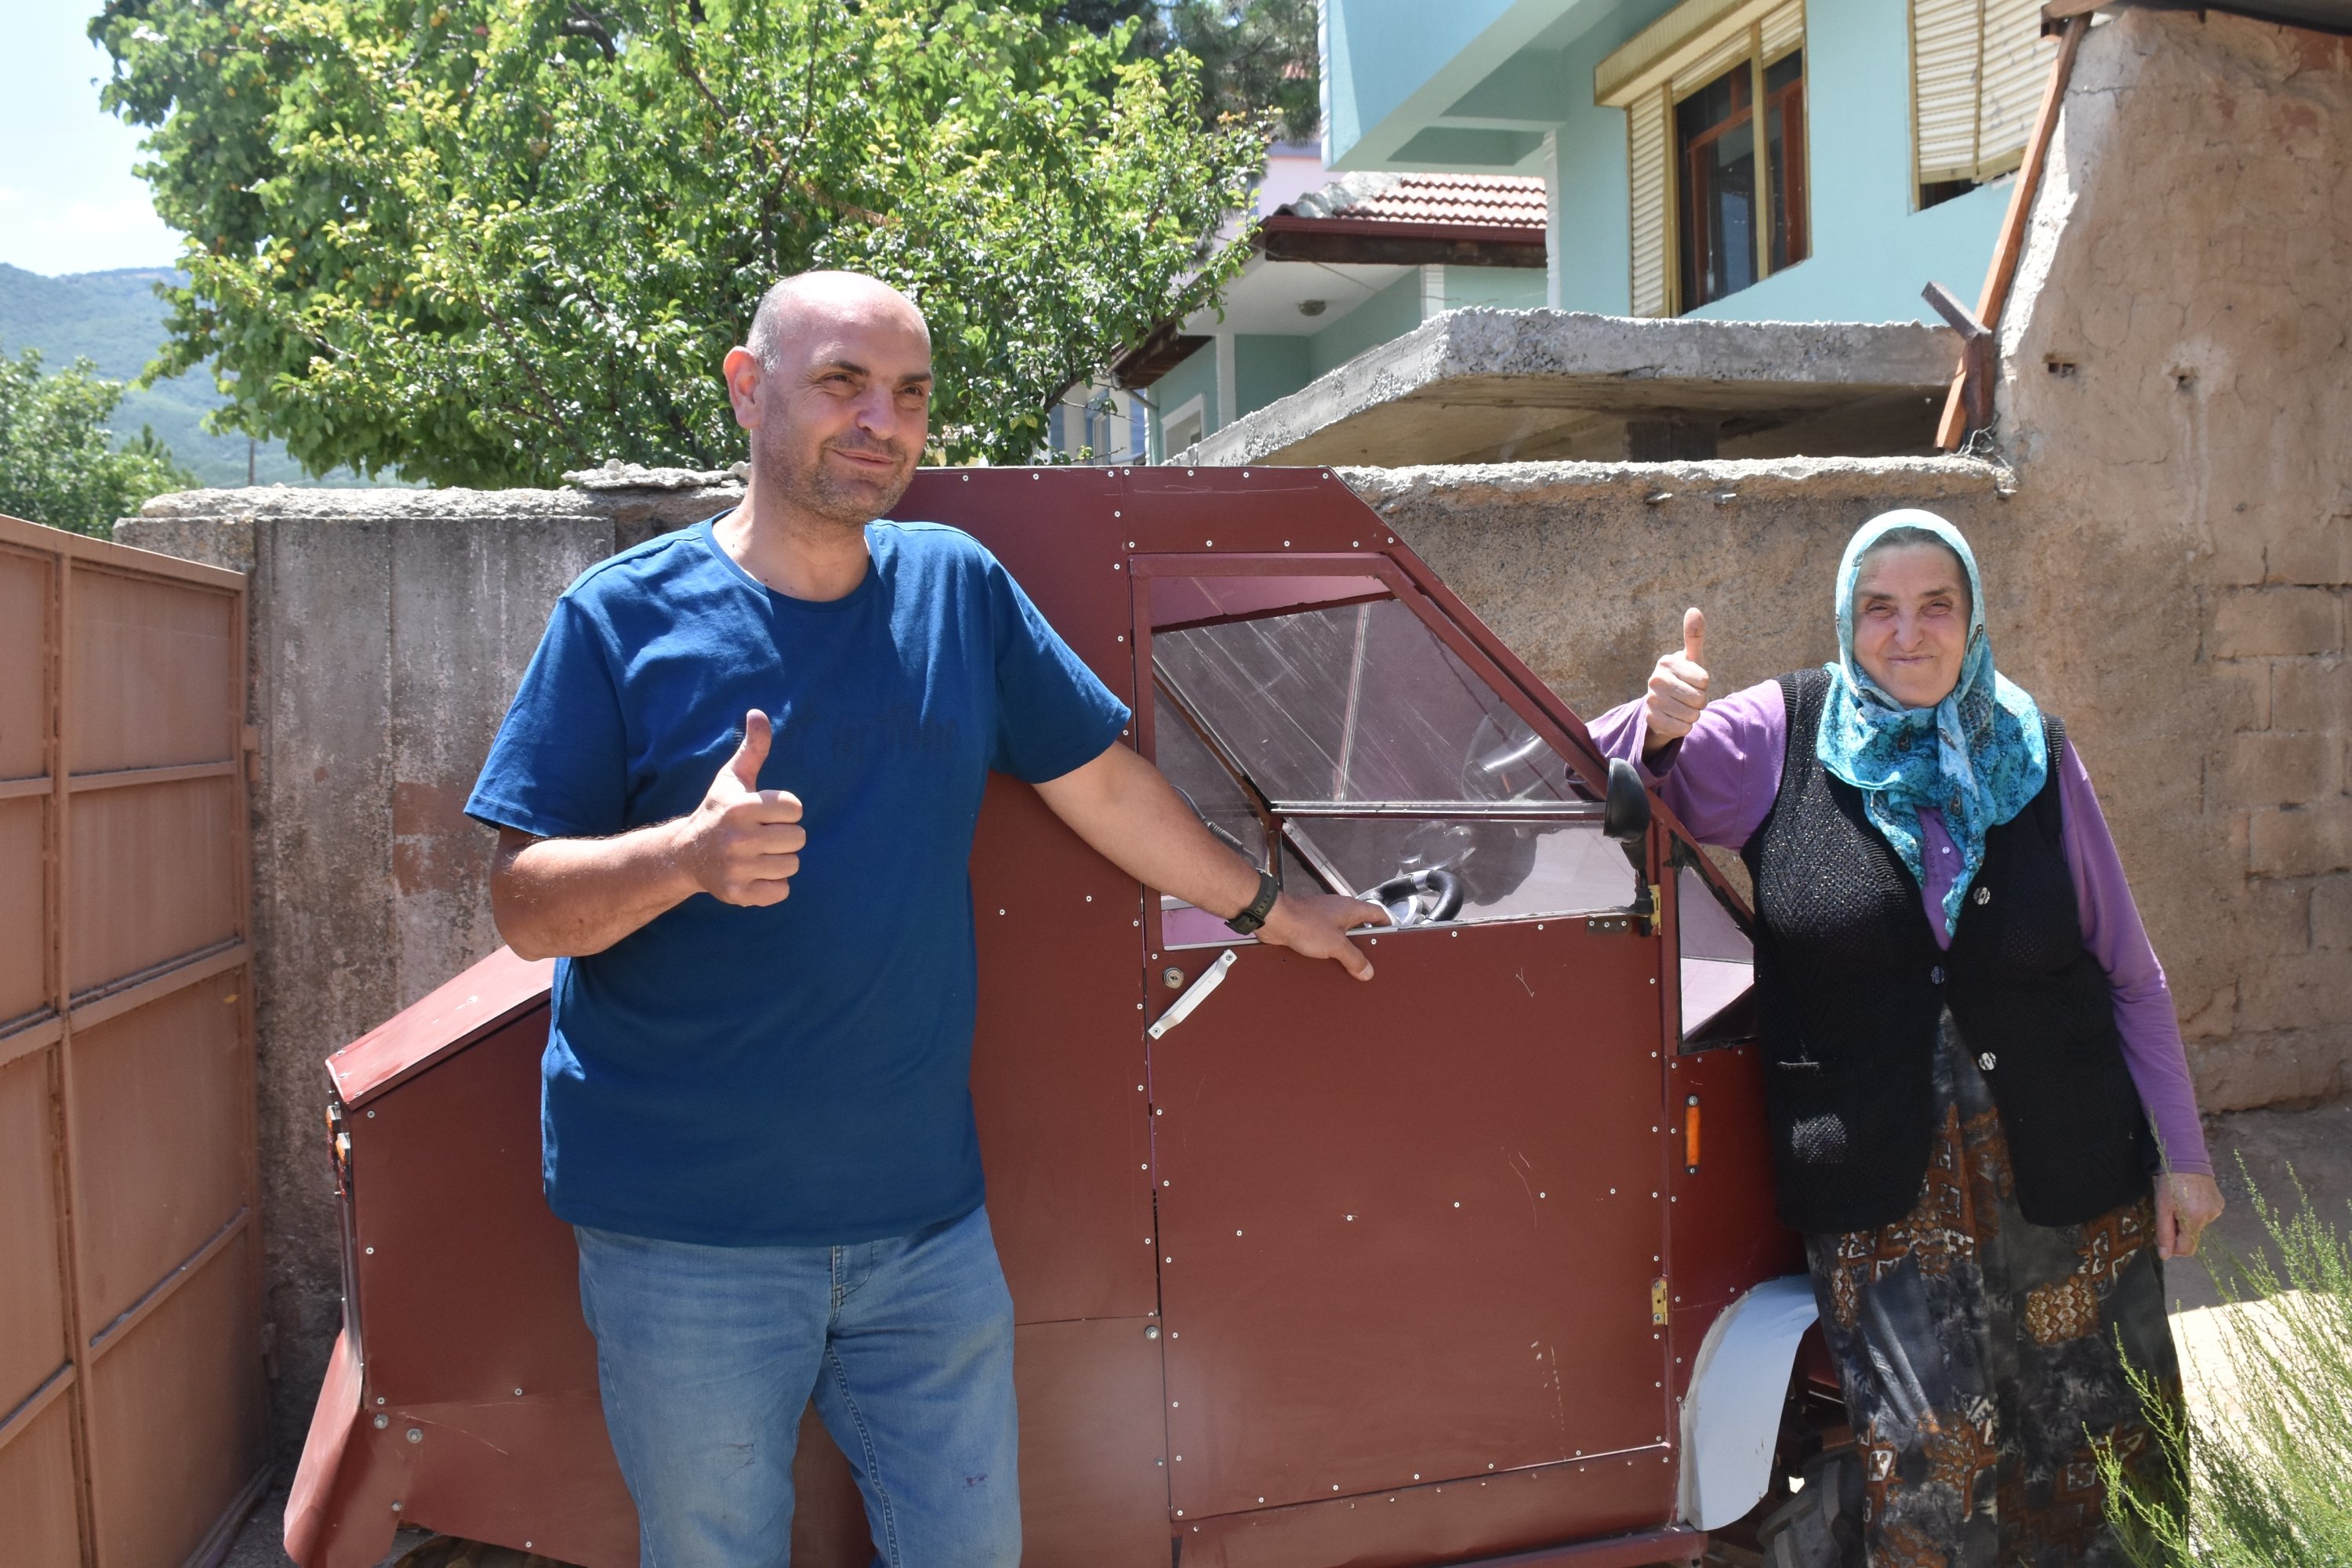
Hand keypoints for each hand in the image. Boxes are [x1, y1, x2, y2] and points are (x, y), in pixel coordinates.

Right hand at [673, 710, 806, 906]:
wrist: (686, 854)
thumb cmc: (719, 811)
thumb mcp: (733, 778)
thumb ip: (753, 748)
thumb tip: (758, 712)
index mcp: (742, 807)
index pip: (796, 808)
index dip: (785, 810)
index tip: (766, 813)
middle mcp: (738, 838)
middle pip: (798, 838)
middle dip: (785, 836)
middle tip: (763, 835)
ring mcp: (737, 867)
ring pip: (792, 865)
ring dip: (780, 860)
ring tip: (758, 854)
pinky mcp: (738, 893)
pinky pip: (781, 892)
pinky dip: (773, 886)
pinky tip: (755, 874)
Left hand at [1256, 890, 1391, 980]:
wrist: (1275, 920)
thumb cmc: (1304, 923)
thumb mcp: (1336, 945)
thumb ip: (1354, 958)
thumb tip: (1367, 971)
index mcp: (1351, 909)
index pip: (1378, 913)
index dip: (1387, 924)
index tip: (1392, 938)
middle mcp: (1339, 911)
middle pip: (1361, 925)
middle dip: (1365, 942)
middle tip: (1371, 958)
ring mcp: (1324, 918)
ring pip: (1342, 933)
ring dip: (1346, 948)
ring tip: (1351, 965)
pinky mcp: (1310, 926)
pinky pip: (1327, 939)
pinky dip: (1330, 949)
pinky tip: (1330, 963)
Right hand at [1644, 607, 1709, 754]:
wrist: (1665, 703)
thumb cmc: (1684, 677)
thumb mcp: (1692, 657)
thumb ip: (1694, 635)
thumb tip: (1694, 610)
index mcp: (1666, 662)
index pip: (1704, 680)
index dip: (1704, 684)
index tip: (1693, 681)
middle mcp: (1655, 680)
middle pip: (1699, 699)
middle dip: (1700, 701)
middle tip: (1689, 696)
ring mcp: (1651, 700)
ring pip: (1691, 715)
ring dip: (1693, 715)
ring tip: (1683, 707)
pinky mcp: (1651, 720)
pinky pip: (1682, 729)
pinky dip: (1684, 727)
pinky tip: (1676, 719)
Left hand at [2156, 1171, 2224, 1258]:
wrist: (2187, 1157)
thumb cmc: (2170, 1181)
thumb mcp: (2162, 1207)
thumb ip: (2164, 1233)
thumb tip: (2165, 1256)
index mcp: (2195, 1220)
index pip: (2187, 1249)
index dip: (2173, 1247)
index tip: (2163, 1236)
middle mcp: (2210, 1217)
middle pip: (2191, 1236)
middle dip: (2178, 1229)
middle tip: (2169, 1210)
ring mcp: (2217, 1210)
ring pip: (2197, 1225)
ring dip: (2186, 1218)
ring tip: (2179, 1199)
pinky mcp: (2220, 1203)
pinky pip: (2204, 1215)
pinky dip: (2195, 1211)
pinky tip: (2189, 1196)